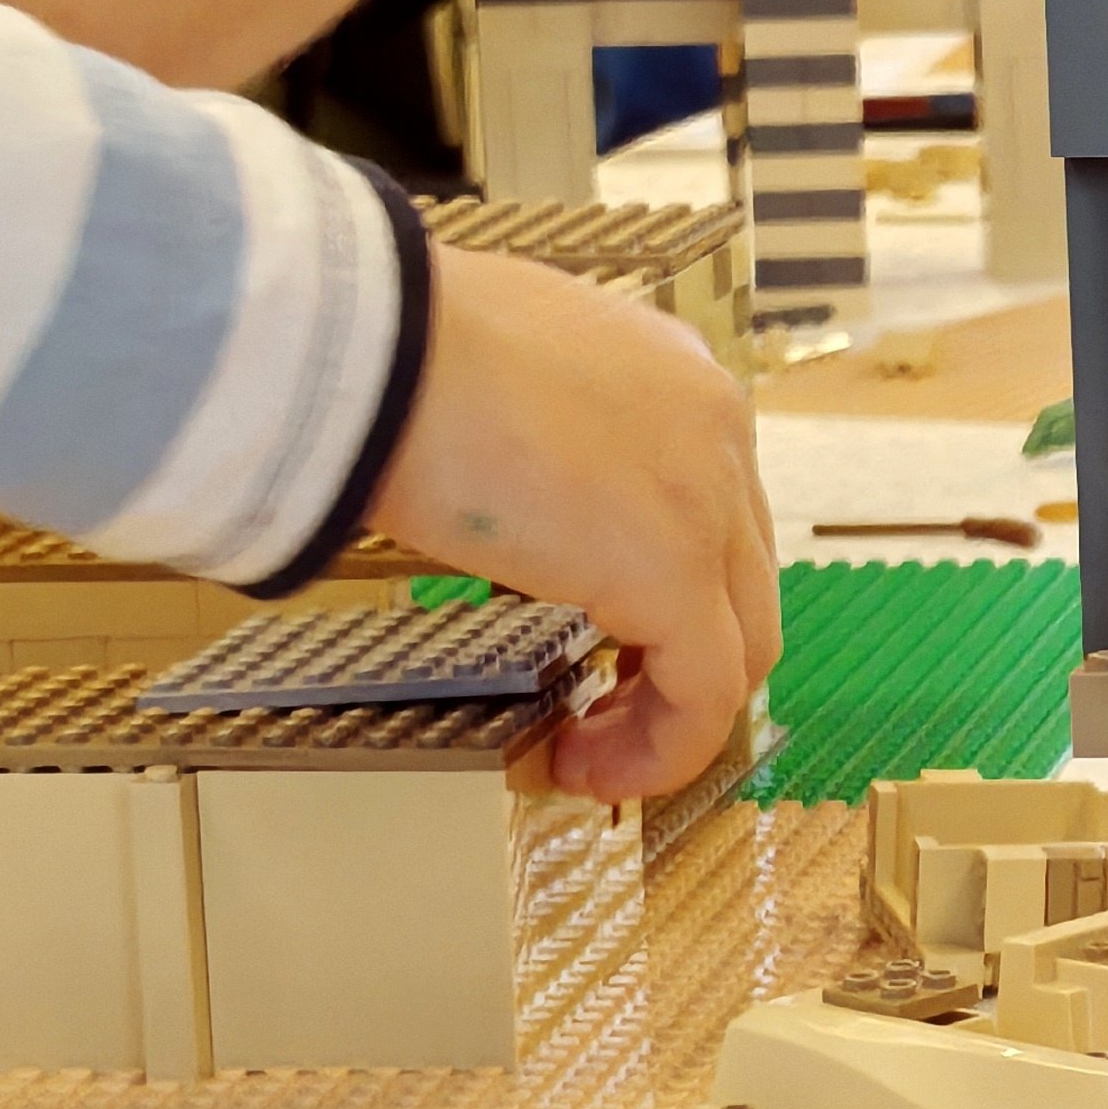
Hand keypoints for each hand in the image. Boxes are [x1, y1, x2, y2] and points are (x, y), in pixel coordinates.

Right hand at [367, 248, 781, 804]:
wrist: (368, 341)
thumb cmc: (386, 345)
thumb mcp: (490, 379)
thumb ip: (524, 432)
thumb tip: (490, 485)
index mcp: (670, 377)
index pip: (706, 507)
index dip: (662, 588)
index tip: (600, 639)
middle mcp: (714, 430)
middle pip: (738, 580)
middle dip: (674, 657)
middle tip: (599, 707)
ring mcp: (707, 498)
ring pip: (738, 641)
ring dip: (667, 711)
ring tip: (584, 748)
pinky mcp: (672, 570)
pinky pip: (705, 694)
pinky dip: (658, 748)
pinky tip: (581, 767)